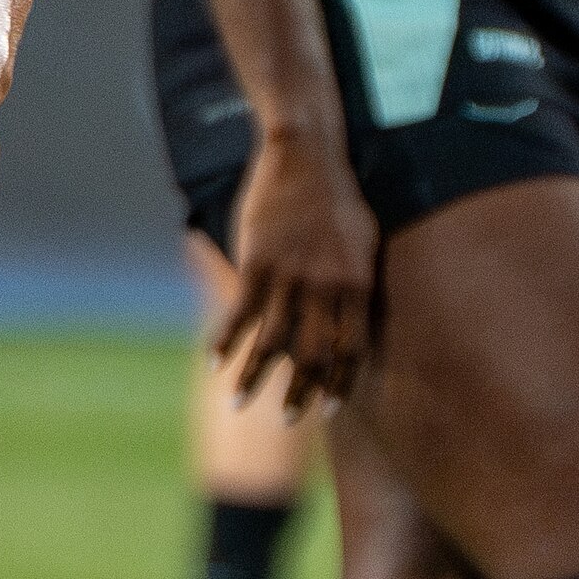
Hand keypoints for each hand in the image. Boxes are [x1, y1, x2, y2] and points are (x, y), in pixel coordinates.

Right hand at [216, 130, 379, 411]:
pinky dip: (226, 340)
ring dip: (254, 375)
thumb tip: (357, 317)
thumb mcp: (364, 240)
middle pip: (312, 353)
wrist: (306, 157)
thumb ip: (358, 282)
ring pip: (273, 341)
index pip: (350, 348)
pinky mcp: (258, 263)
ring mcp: (290, 276)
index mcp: (356, 283)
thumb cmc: (339, 197)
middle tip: (287, 421)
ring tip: (240, 402)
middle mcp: (326, 286)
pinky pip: (241, 312)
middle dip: (298, 392)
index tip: (328, 410)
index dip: (338, 382)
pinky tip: (213, 360)